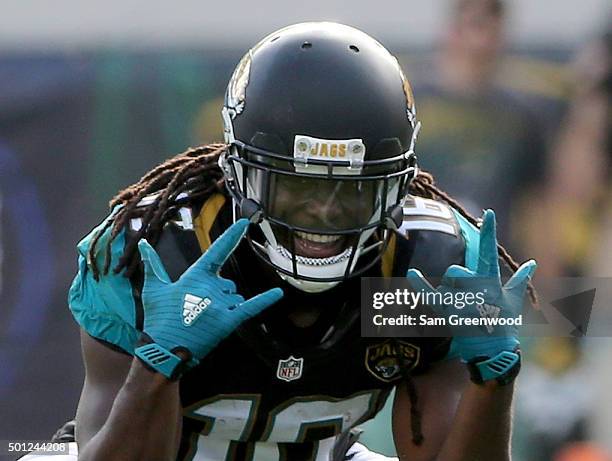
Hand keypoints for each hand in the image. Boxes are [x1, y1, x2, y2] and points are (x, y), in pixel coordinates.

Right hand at [134, 219, 282, 378]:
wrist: (163, 351)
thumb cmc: (158, 319)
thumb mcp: (154, 288)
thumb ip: (153, 264)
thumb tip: (143, 243)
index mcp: (195, 276)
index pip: (217, 251)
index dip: (232, 236)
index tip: (245, 223)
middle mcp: (211, 287)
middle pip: (227, 282)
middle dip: (218, 293)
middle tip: (197, 310)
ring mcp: (221, 304)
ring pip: (235, 296)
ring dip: (226, 304)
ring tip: (205, 320)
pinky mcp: (228, 322)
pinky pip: (251, 307)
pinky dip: (265, 300)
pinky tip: (278, 293)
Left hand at [407, 210, 535, 362]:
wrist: (493, 350)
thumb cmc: (503, 323)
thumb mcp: (512, 300)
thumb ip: (519, 280)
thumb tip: (532, 263)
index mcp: (491, 283)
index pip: (490, 253)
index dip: (490, 233)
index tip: (488, 214)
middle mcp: (477, 290)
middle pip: (456, 271)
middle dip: (457, 278)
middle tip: (465, 294)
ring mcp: (461, 302)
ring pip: (446, 283)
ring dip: (449, 291)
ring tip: (460, 307)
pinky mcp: (449, 313)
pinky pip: (430, 295)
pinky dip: (419, 284)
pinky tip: (412, 273)